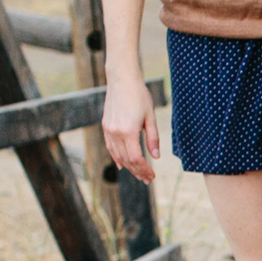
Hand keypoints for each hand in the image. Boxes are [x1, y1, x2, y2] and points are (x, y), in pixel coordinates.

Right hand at [102, 65, 159, 183]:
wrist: (122, 80)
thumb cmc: (140, 96)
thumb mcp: (151, 117)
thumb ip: (153, 138)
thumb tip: (156, 157)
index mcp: (129, 131)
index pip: (136, 158)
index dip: (145, 170)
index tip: (152, 176)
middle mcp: (116, 133)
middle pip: (127, 160)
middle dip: (137, 171)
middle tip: (147, 180)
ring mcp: (108, 130)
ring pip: (117, 155)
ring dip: (128, 167)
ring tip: (138, 174)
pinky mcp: (105, 126)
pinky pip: (110, 147)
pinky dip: (116, 157)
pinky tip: (122, 164)